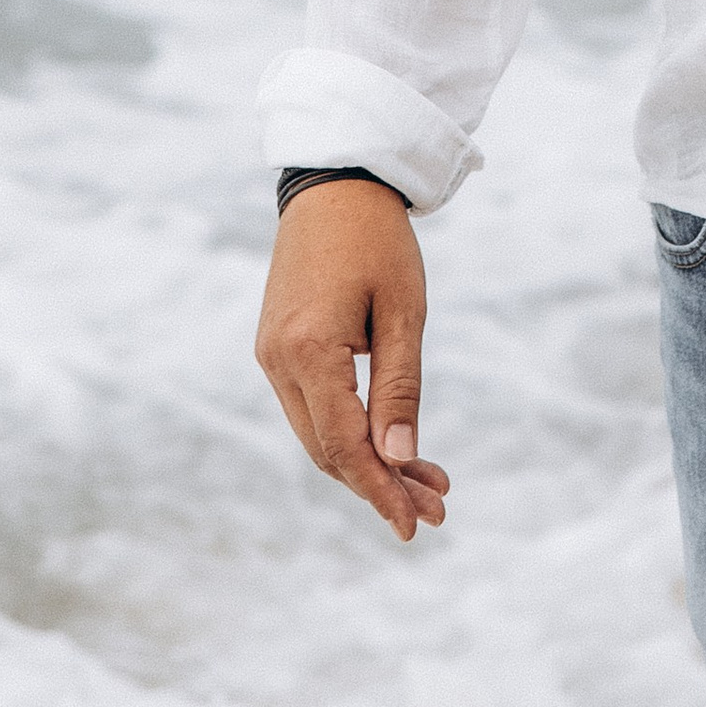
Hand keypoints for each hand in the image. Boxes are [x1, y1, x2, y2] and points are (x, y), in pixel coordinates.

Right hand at [255, 175, 450, 540]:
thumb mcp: (404, 311)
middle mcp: (277, 361)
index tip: (417, 524)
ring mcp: (270, 355)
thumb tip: (399, 459)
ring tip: (424, 479)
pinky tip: (386, 441)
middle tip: (435, 505)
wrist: (334, 182)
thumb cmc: (378, 240)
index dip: (381, 490)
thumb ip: (400, 389)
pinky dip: (346, 431)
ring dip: (365, 462)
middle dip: (380, 484)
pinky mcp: (276, 346)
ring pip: (316, 435)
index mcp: (307, 351)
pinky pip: (309, 408)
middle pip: (327, 451)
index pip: (344, 446)